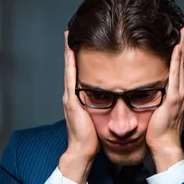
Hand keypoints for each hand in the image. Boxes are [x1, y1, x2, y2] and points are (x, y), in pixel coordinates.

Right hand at [59, 30, 98, 183]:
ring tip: (68, 36)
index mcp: (78, 98)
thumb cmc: (92, 139)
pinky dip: (70, 65)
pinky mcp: (72, 101)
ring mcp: (70, 97)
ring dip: (68, 52)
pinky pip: (71, 78)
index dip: (77, 57)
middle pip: (71, 67)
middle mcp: (71, 95)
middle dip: (70, 49)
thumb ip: (103, 107)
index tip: (79, 42)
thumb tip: (115, 100)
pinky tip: (71, 53)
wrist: (82, 152)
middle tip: (70, 31)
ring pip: (69, 70)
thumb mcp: (98, 118)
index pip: (77, 73)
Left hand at [146, 23, 183, 171]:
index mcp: (181, 94)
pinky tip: (177, 48)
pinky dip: (177, 60)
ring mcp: (181, 94)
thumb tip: (155, 93)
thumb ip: (161, 100)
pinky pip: (175, 75)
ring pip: (183, 65)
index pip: (183, 68)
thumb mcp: (162, 112)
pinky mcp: (174, 99)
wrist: (165, 146)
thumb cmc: (161, 133)